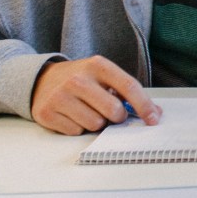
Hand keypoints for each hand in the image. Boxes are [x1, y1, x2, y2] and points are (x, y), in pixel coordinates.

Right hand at [31, 56, 158, 135]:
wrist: (41, 80)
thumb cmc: (81, 80)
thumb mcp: (103, 76)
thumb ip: (127, 91)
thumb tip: (155, 113)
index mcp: (97, 65)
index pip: (129, 86)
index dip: (144, 105)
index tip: (153, 119)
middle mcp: (78, 79)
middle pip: (113, 110)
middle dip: (117, 117)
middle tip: (110, 113)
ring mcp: (60, 96)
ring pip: (95, 124)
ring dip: (96, 123)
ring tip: (87, 111)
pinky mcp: (47, 113)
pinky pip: (76, 132)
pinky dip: (78, 128)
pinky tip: (71, 115)